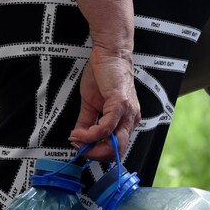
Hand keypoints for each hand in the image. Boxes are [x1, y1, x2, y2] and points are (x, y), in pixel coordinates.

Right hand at [68, 46, 138, 161]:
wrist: (110, 54)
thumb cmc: (104, 75)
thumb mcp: (92, 103)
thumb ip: (87, 121)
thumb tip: (78, 137)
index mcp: (126, 121)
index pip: (117, 148)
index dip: (99, 153)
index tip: (82, 148)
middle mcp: (131, 120)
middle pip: (118, 151)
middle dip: (96, 155)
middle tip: (80, 149)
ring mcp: (127, 113)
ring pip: (114, 143)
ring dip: (93, 147)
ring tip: (78, 140)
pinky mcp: (120, 104)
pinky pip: (107, 127)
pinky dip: (92, 133)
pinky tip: (80, 132)